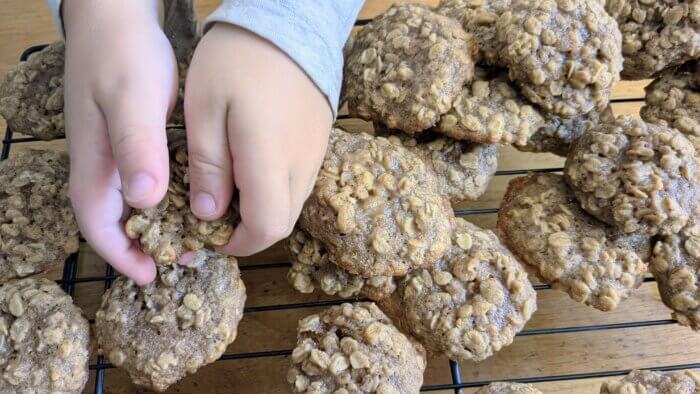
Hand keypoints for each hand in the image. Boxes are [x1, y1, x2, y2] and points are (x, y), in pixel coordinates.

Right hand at [63, 0, 176, 283]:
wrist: (118, 18)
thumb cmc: (121, 55)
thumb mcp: (130, 99)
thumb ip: (136, 149)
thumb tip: (145, 201)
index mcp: (94, 165)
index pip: (98, 227)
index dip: (123, 256)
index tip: (153, 276)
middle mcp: (102, 166)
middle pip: (118, 221)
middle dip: (148, 245)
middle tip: (190, 253)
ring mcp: (117, 153)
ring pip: (134, 203)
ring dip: (161, 223)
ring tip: (198, 232)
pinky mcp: (134, 141)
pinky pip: (147, 180)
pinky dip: (169, 196)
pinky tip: (197, 195)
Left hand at [185, 24, 331, 255]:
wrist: (288, 23)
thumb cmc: (236, 61)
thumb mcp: (204, 109)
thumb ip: (208, 167)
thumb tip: (207, 214)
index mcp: (270, 159)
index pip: (266, 228)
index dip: (237, 242)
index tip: (209, 233)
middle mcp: (302, 165)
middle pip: (281, 224)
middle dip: (248, 230)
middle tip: (214, 213)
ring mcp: (316, 155)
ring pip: (292, 205)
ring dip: (262, 211)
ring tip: (230, 188)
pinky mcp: (320, 143)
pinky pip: (299, 183)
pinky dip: (275, 190)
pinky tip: (252, 167)